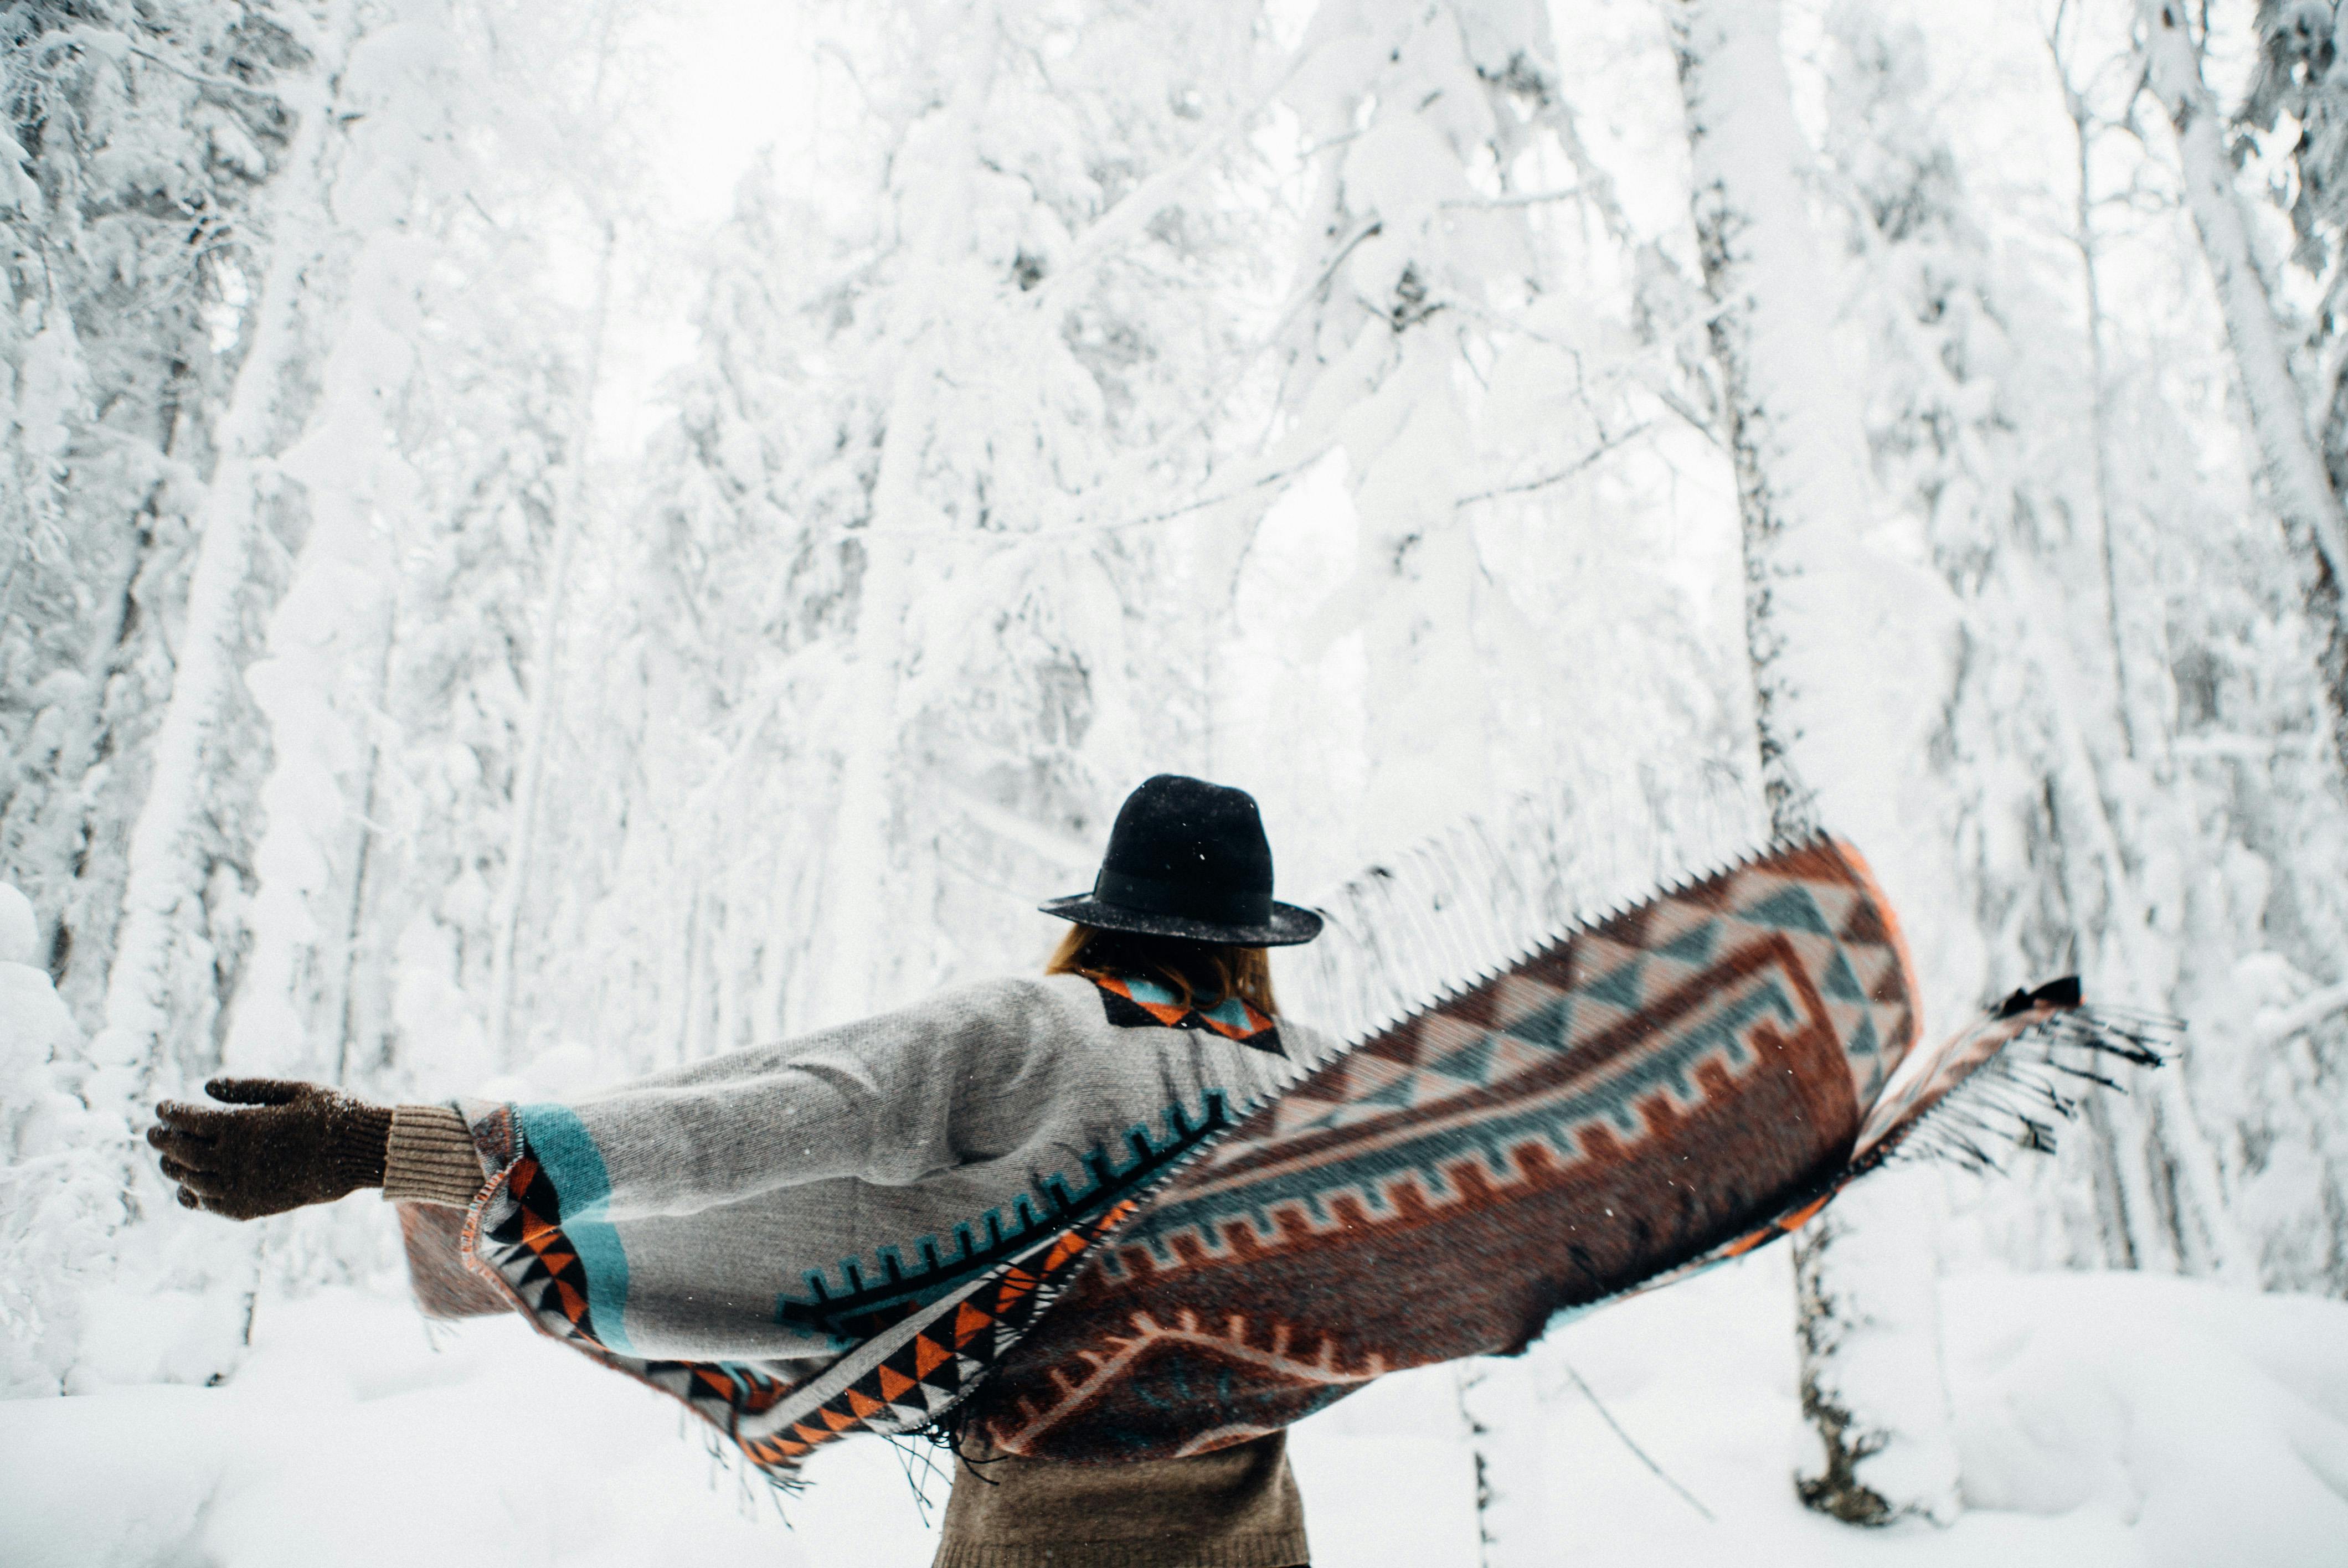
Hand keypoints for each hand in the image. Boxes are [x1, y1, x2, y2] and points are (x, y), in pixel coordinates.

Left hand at [147, 1079, 393, 1220]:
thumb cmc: (331, 1115)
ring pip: (189, 1180)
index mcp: (242, 1126)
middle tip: (153, 1133)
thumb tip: (206, 1086)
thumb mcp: (292, 1090)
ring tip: (168, 1159)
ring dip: (173, 1168)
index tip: (161, 1106)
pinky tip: (188, 1191)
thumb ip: (246, 1088)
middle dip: (162, 1140)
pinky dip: (192, 1197)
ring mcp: (240, 1186)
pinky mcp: (251, 1208)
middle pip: (180, 1151)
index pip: (187, 1120)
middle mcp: (233, 1159)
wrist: (359, 1155)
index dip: (169, 1112)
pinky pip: (209, 1205)